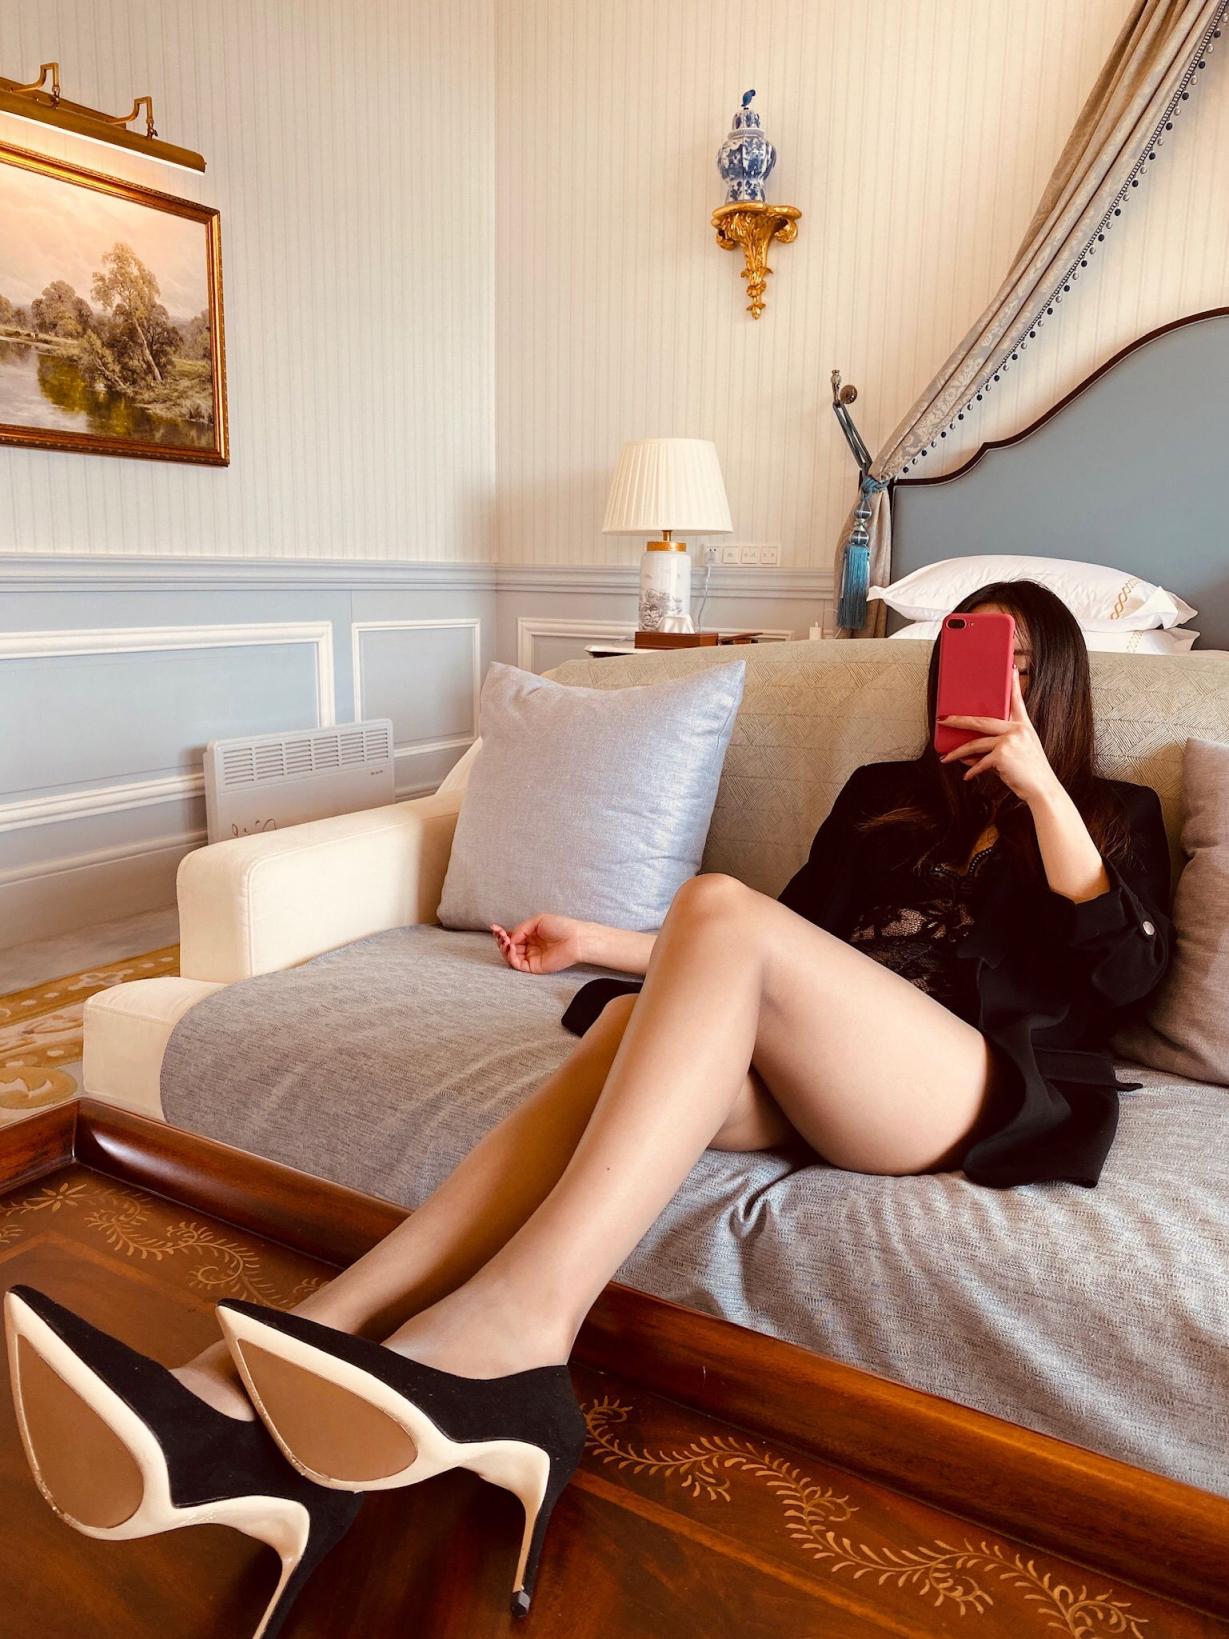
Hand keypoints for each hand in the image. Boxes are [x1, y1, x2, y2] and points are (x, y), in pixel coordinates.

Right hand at [490, 913, 587, 974]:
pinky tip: (511, 947)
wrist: (575, 939)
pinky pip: (517, 965)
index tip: (494, 928)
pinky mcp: (534, 967)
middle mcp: (530, 947)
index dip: (502, 933)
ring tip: (506, 941)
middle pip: (509, 947)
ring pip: (510, 957)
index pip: (512, 936)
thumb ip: (521, 929)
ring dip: (504, 949)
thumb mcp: (537, 921)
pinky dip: (510, 957)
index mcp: (531, 935)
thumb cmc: (561, 926)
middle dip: (501, 941)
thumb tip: (510, 939)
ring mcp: (532, 957)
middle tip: (499, 935)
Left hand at [938, 667, 1061, 805]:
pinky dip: (972, 771)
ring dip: (958, 753)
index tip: (1010, 668)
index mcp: (1024, 726)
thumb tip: (967, 754)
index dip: (1013, 684)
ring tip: (946, 758)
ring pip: (976, 743)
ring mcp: (1010, 740)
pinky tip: (967, 777)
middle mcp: (1017, 729)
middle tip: (943, 719)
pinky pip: (980, 762)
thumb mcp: (1018, 754)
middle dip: (959, 720)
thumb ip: (996, 749)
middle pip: (982, 721)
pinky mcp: (1002, 755)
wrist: (1042, 789)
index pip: (1017, 701)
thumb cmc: (1030, 773)